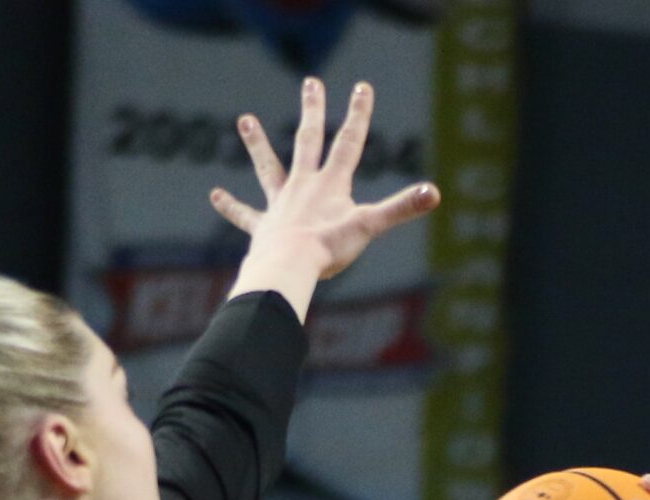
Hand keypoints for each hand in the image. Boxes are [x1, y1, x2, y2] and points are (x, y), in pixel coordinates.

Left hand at [213, 79, 439, 287]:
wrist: (288, 266)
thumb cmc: (328, 248)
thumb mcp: (369, 227)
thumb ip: (401, 208)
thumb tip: (434, 193)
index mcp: (331, 184)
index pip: (349, 142)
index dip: (358, 114)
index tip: (362, 86)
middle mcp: (303, 186)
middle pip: (308, 140)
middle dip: (312, 111)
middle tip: (311, 82)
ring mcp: (280, 204)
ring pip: (268, 168)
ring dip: (257, 144)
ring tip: (244, 120)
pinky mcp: (263, 227)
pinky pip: (245, 215)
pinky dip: (231, 207)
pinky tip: (215, 196)